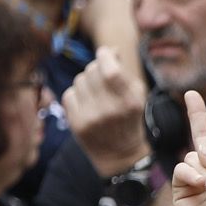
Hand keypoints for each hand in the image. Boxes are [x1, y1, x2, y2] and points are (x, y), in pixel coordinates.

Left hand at [65, 47, 149, 176]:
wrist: (119, 154)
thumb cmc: (128, 118)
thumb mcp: (136, 95)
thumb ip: (123, 71)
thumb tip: (107, 51)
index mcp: (129, 101)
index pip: (109, 69)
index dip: (105, 55)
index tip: (106, 55)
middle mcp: (110, 110)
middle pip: (92, 70)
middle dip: (96, 68)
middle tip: (102, 78)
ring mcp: (91, 118)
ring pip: (79, 80)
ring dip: (86, 82)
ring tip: (95, 94)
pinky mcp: (76, 124)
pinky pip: (69, 94)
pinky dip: (77, 95)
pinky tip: (86, 104)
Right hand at [171, 90, 205, 205]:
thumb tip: (200, 151)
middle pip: (204, 137)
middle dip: (197, 115)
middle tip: (191, 94)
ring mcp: (195, 178)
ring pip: (194, 155)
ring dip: (204, 169)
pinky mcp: (180, 187)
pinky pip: (183, 168)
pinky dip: (193, 175)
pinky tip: (202, 187)